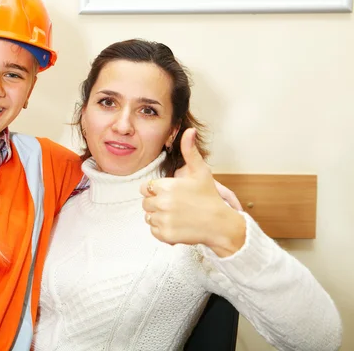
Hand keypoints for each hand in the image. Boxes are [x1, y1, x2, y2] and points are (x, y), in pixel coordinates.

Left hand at [140, 128, 245, 256]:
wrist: (220, 224)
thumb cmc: (209, 197)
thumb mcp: (201, 172)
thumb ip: (190, 151)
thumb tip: (189, 130)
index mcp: (166, 186)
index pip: (145, 188)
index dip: (155, 191)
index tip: (169, 194)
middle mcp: (162, 202)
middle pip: (145, 203)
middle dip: (156, 204)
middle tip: (175, 206)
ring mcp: (163, 219)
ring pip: (148, 217)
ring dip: (158, 217)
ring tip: (176, 215)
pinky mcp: (165, 234)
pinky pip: (153, 231)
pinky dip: (162, 230)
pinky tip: (176, 225)